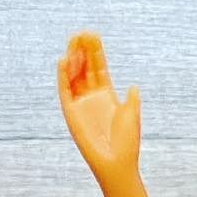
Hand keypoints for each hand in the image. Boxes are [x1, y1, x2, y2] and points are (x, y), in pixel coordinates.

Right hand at [57, 32, 140, 181]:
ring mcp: (81, 103)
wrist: (117, 163)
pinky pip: (65, 90)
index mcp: (107, 95)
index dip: (96, 52)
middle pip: (85, 68)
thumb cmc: (127, 142)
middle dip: (83, 50)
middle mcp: (92, 97)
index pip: (99, 68)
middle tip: (82, 33)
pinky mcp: (71, 112)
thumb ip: (132, 99)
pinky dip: (63, 76)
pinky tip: (64, 60)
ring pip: (74, 75)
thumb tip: (133, 86)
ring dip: (73, 58)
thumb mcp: (132, 115)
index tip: (93, 35)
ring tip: (73, 41)